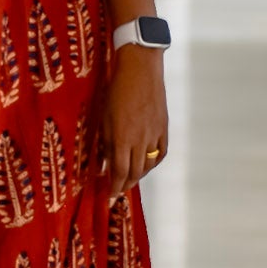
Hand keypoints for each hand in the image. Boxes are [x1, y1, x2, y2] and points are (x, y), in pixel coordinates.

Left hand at [100, 46, 167, 197]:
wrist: (140, 70)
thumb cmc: (116, 91)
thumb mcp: (104, 118)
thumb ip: (105, 143)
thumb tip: (102, 164)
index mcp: (122, 138)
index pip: (119, 172)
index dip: (114, 187)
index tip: (109, 197)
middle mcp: (140, 141)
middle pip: (135, 172)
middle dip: (125, 185)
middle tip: (117, 191)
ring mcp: (155, 135)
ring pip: (148, 165)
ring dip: (138, 175)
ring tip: (130, 180)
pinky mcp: (164, 128)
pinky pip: (161, 153)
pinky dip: (154, 162)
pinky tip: (147, 165)